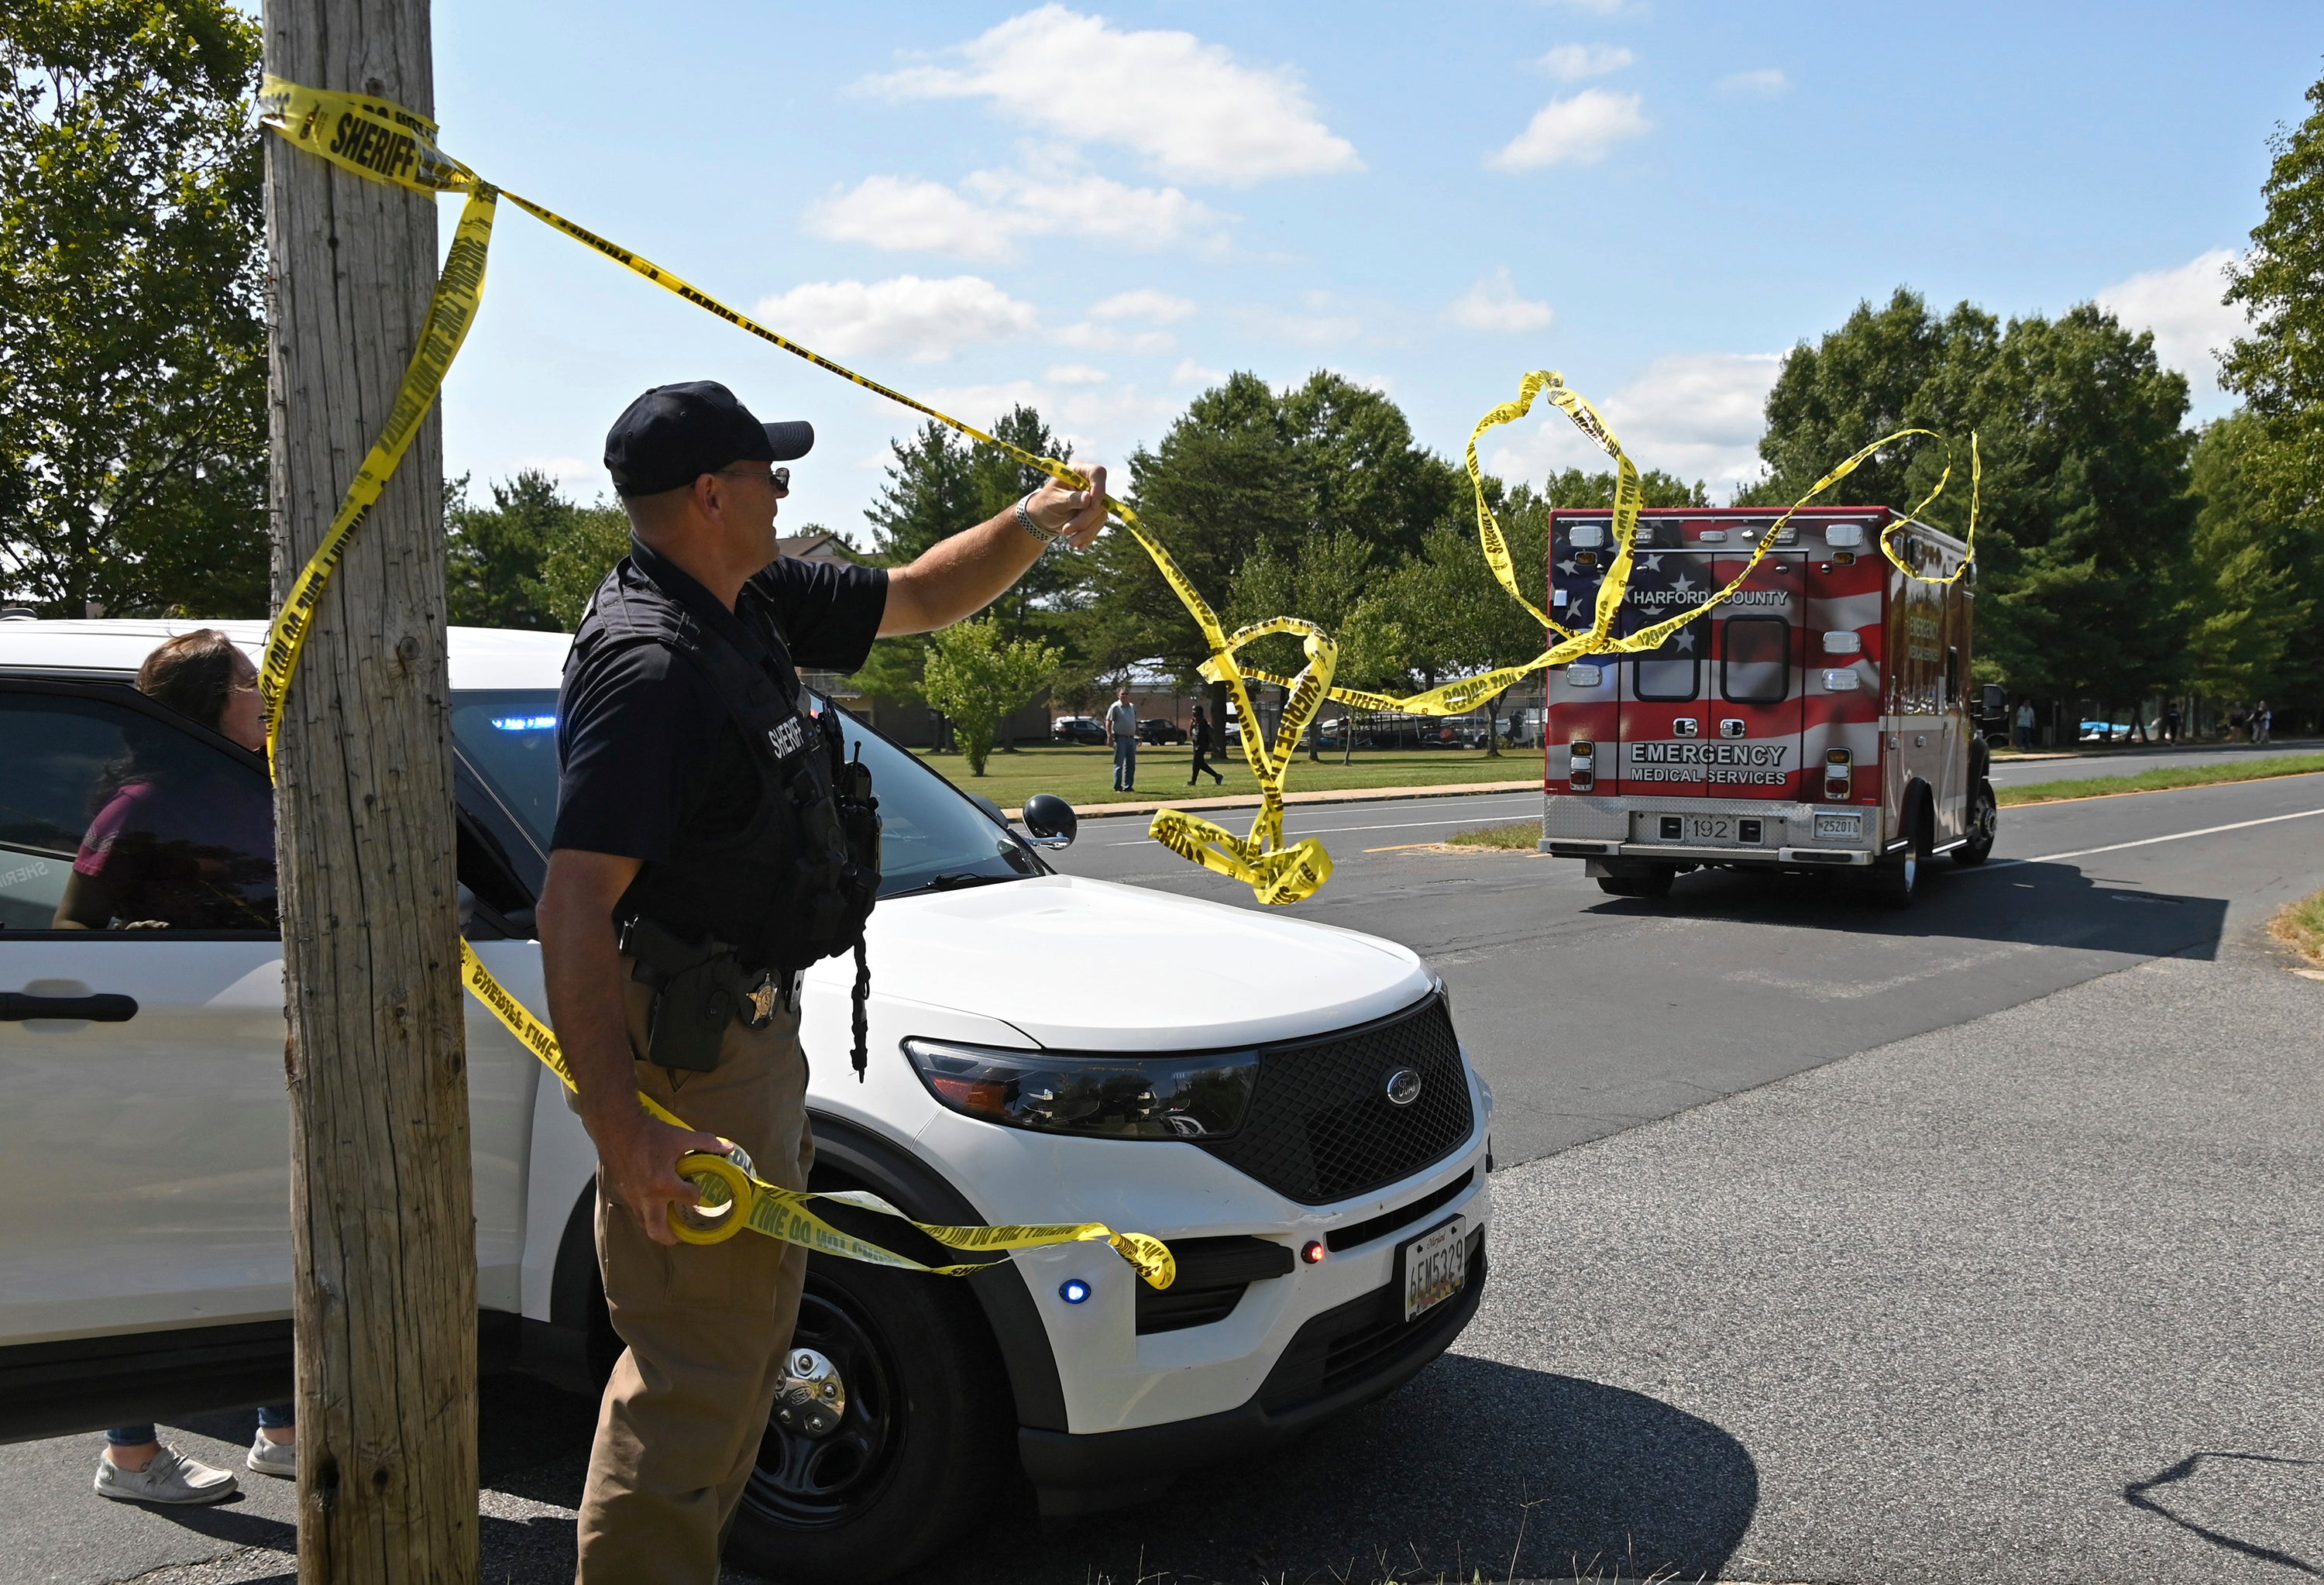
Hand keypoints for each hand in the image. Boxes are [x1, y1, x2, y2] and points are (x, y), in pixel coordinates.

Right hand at [589, 1105, 733, 1246]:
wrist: (616, 1127)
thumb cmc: (650, 1132)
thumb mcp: (681, 1136)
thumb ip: (707, 1143)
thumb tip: (729, 1148)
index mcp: (664, 1184)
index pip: (690, 1198)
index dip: (696, 1192)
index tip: (696, 1186)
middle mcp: (647, 1196)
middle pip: (658, 1230)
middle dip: (671, 1238)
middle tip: (682, 1237)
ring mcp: (632, 1196)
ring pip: (644, 1223)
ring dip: (657, 1226)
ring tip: (668, 1224)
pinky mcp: (622, 1191)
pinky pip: (635, 1210)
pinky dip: (646, 1212)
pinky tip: (652, 1203)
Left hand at [1025, 464, 1108, 548]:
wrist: (1043, 517)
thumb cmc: (1045, 503)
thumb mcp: (1054, 501)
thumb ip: (1071, 499)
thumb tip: (1088, 499)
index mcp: (1078, 471)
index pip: (1097, 473)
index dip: (1099, 487)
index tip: (1093, 503)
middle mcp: (1089, 484)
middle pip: (1100, 500)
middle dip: (1085, 519)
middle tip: (1066, 531)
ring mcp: (1095, 500)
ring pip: (1100, 516)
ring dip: (1086, 531)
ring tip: (1071, 543)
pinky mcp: (1095, 514)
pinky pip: (1098, 526)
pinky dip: (1088, 536)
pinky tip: (1079, 545)